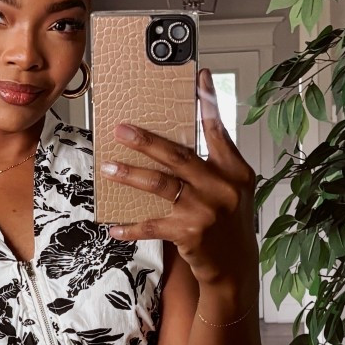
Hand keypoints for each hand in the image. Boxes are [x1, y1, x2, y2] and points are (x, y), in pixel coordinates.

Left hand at [102, 69, 258, 292]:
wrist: (236, 268)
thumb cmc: (229, 223)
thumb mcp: (233, 190)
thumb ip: (214, 164)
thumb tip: (178, 140)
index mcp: (235, 171)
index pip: (218, 130)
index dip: (208, 102)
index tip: (198, 76)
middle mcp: (222, 187)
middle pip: (179, 156)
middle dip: (147, 141)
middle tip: (121, 129)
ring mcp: (205, 210)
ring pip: (160, 185)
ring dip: (131, 174)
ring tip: (108, 167)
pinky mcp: (189, 233)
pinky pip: (152, 224)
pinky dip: (131, 226)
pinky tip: (114, 226)